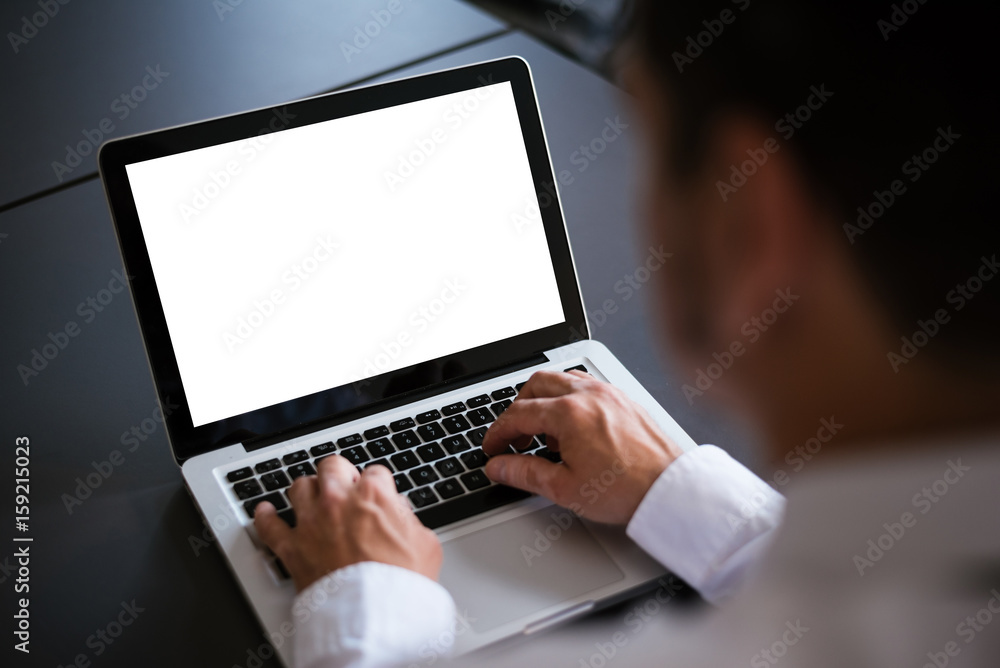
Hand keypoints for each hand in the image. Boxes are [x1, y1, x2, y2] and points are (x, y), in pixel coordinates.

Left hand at [254, 455, 442, 591]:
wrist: (373, 617)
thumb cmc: (401, 585)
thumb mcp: (425, 544)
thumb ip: (408, 520)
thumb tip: (400, 514)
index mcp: (373, 496)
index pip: (375, 471)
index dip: (378, 483)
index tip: (377, 492)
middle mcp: (338, 502)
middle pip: (332, 466)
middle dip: (340, 474)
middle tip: (345, 486)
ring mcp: (312, 523)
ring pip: (300, 487)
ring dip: (308, 490)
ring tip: (313, 498)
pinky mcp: (292, 549)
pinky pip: (269, 525)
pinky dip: (266, 517)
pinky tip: (267, 512)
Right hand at [482, 370, 684, 523]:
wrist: (669, 490)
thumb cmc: (626, 489)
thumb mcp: (565, 488)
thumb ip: (524, 473)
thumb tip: (498, 466)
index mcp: (568, 414)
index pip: (518, 414)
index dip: (498, 433)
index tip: (492, 448)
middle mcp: (587, 395)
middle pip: (535, 385)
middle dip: (517, 409)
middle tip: (514, 438)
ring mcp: (607, 393)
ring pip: (561, 379)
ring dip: (543, 398)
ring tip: (543, 431)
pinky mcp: (622, 398)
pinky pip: (585, 383)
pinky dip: (568, 396)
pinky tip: (572, 424)